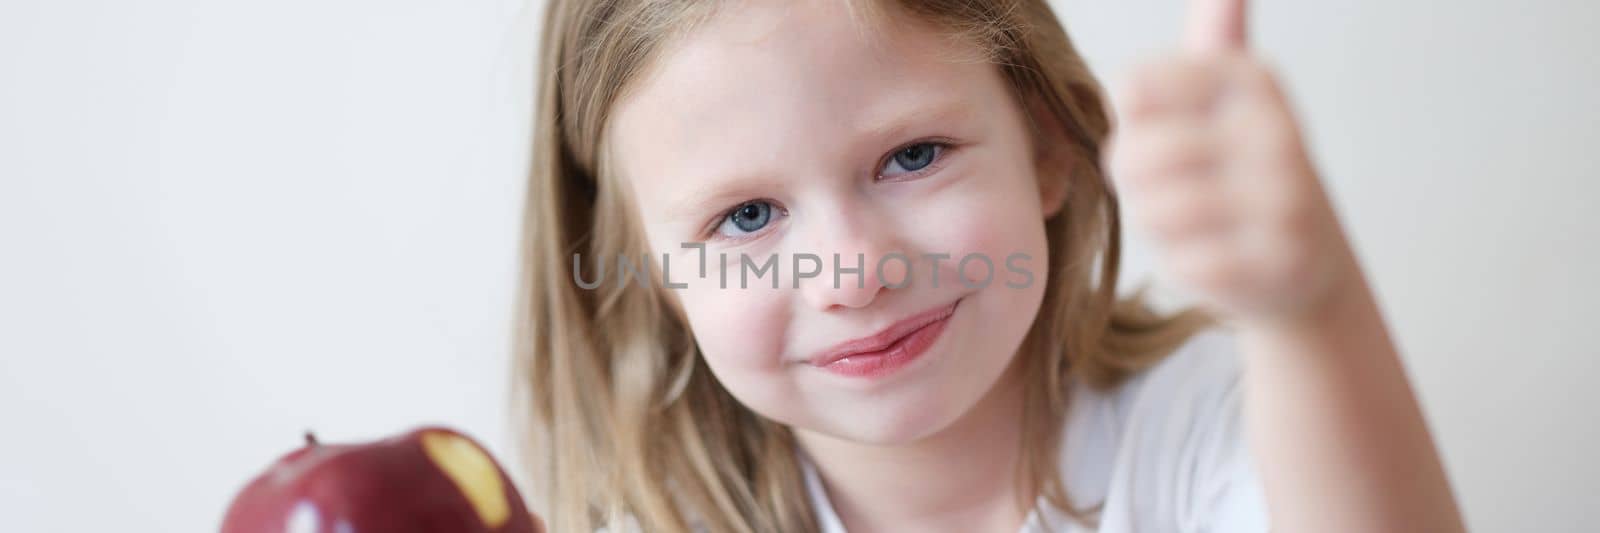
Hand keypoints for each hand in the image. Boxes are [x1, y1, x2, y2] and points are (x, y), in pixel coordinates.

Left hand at [1105, 0, 1353, 325]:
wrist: (1308, 264)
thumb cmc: (1242, 173)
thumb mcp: (1231, 96)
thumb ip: (1216, 33)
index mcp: (1251, 78)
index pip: (1133, 88)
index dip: (1131, 125)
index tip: (1167, 134)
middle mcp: (1276, 130)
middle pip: (1131, 152)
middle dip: (1133, 182)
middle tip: (1169, 191)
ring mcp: (1284, 198)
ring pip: (1152, 211)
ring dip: (1155, 226)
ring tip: (1192, 223)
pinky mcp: (1278, 261)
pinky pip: (1181, 265)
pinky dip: (1183, 266)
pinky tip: (1215, 258)